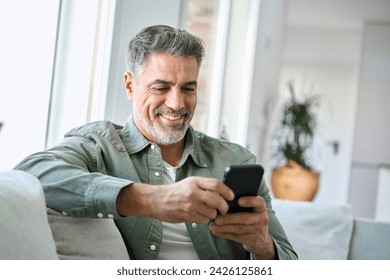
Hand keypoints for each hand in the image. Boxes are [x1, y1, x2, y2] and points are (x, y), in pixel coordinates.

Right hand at [116, 176, 233, 223]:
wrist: (157, 200)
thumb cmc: (175, 191)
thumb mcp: (189, 183)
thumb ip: (204, 186)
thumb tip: (222, 191)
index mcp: (195, 182)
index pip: (216, 184)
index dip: (227, 191)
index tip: (231, 196)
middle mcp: (193, 192)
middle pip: (218, 201)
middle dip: (224, 207)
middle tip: (224, 209)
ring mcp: (190, 205)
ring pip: (212, 213)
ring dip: (213, 215)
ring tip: (208, 212)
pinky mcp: (187, 215)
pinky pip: (204, 220)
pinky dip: (204, 220)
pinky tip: (199, 215)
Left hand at [208, 195, 275, 258]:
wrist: (261, 240)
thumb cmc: (251, 218)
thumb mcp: (252, 210)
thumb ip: (241, 204)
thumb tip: (222, 197)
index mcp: (261, 208)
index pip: (259, 202)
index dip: (250, 201)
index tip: (239, 200)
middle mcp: (262, 219)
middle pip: (245, 218)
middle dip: (228, 218)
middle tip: (216, 218)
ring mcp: (258, 230)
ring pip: (239, 229)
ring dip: (224, 227)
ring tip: (212, 226)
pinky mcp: (252, 240)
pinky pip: (236, 237)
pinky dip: (224, 234)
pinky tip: (216, 231)